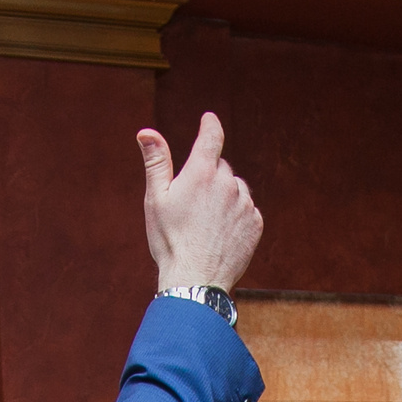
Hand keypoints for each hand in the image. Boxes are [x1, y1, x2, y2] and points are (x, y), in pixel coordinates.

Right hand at [138, 113, 261, 292]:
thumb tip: (146, 132)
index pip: (211, 136)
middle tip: (192, 204)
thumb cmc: (170, 241)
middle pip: (221, 168)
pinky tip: (220, 233)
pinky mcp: (255, 224)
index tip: (209, 120)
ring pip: (236, 189)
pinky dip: (236, 216)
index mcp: (202, 172)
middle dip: (209, 177)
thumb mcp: (156, 199)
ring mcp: (245, 204)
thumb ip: (156, 162)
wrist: (196, 281)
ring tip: (206, 223)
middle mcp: (228, 183)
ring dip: (224, 197)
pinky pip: (247, 210)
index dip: (210, 125)